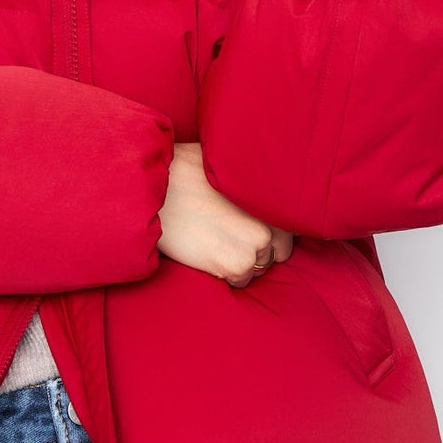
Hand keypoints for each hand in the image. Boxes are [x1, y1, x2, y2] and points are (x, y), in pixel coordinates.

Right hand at [158, 141, 292, 286]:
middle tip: (234, 237)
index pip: (290, 226)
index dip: (272, 228)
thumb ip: (247, 178)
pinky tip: (210, 254)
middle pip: (278, 251)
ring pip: (259, 267)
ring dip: (243, 260)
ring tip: (218, 242)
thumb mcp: (224, 162)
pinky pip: (241, 280)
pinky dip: (228, 273)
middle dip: (260, 248)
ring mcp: (254, 246)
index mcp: (271, 197)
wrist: (152, 189)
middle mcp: (271, 223)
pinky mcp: (233, 265)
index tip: (253, 227)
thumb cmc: (183, 168)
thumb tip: (256, 175)